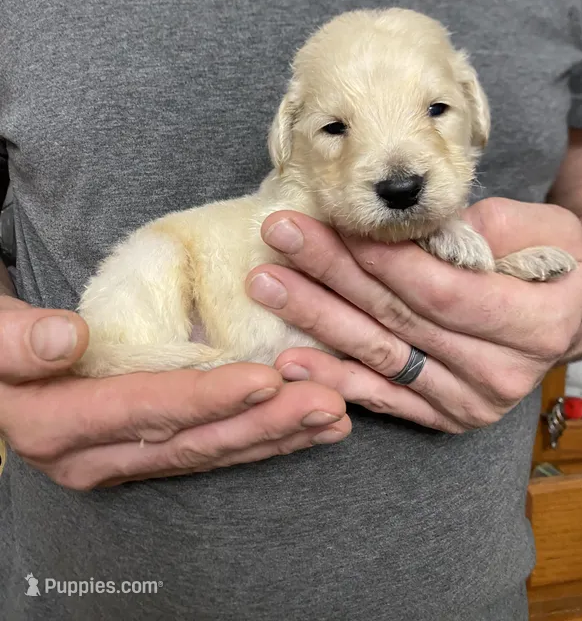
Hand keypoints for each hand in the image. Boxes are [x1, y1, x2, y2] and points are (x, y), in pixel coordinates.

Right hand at [0, 296, 349, 488]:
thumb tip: (67, 338)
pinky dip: (256, 439)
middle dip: (263, 424)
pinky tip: (301, 427)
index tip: (265, 381)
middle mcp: (97, 456)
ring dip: (274, 436)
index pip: (145, 410)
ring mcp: (124, 460)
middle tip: (326, 402)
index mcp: (60, 426)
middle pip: (192, 441)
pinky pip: (208, 451)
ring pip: (209, 453)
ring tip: (331, 416)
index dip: (206, 398)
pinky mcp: (146, 453)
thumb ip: (19, 340)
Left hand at [247, 198, 581, 433]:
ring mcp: (469, 402)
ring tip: (267, 285)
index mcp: (536, 322)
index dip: (382, 258)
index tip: (328, 222)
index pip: (441, 290)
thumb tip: (414, 230)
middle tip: (280, 237)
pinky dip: (334, 377)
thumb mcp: (541, 228)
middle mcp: (502, 372)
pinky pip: (381, 396)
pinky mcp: (442, 415)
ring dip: (317, 318)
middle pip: (398, 318)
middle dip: (331, 273)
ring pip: (379, 354)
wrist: (564, 320)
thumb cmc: (551, 264)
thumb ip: (485, 228)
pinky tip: (290, 360)